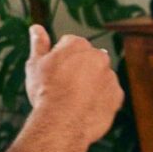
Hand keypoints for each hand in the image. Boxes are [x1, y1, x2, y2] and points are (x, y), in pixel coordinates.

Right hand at [25, 25, 123, 144]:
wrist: (61, 123)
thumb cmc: (45, 92)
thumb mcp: (35, 65)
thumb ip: (38, 44)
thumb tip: (35, 28)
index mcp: (77, 44)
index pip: (69, 45)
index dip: (59, 60)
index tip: (53, 75)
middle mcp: (98, 56)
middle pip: (87, 60)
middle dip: (78, 70)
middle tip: (63, 88)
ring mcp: (110, 76)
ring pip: (99, 77)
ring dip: (91, 85)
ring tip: (74, 102)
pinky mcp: (117, 95)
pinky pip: (109, 95)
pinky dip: (100, 100)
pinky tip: (85, 109)